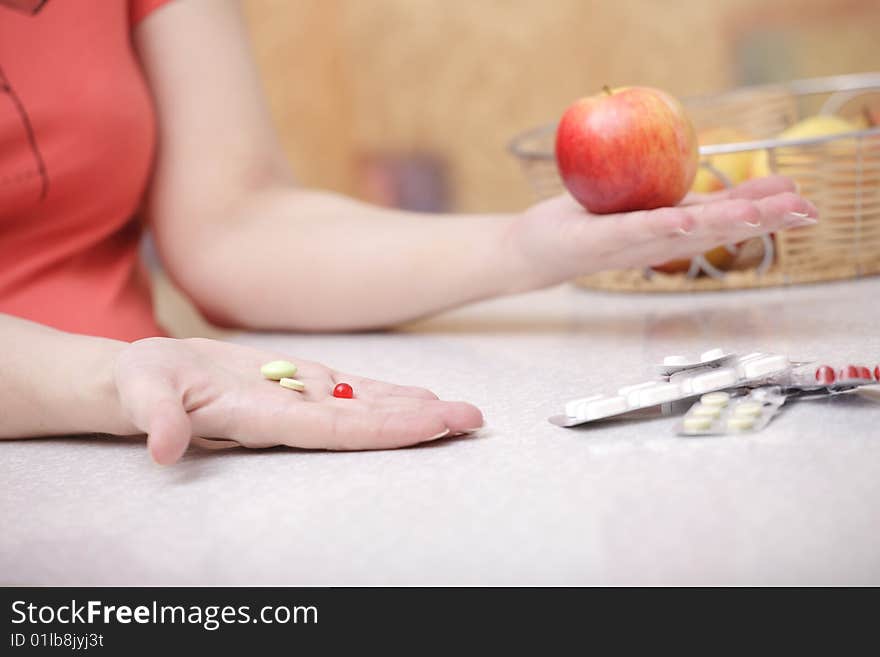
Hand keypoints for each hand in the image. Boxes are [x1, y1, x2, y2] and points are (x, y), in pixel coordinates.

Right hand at [113, 337, 483, 464]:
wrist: (146, 380)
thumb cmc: (140, 387)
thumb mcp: (141, 394)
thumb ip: (155, 417)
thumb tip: (162, 446)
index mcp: (265, 420)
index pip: (336, 429)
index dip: (384, 428)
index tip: (430, 427)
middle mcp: (294, 417)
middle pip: (367, 423)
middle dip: (420, 423)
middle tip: (472, 421)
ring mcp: (301, 401)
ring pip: (368, 407)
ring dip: (416, 410)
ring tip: (461, 412)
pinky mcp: (299, 384)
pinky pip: (353, 391)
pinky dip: (388, 394)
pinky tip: (421, 398)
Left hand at [509, 175, 817, 286]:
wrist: (536, 250)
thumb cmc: (586, 223)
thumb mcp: (642, 204)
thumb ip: (676, 192)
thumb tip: (709, 164)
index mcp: (669, 232)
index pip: (723, 220)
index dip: (765, 214)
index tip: (805, 205)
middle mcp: (656, 244)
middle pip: (715, 232)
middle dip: (760, 221)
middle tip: (803, 211)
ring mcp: (630, 246)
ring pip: (682, 235)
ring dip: (720, 225)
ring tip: (757, 214)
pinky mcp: (599, 242)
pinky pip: (632, 233)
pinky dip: (659, 227)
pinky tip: (681, 219)